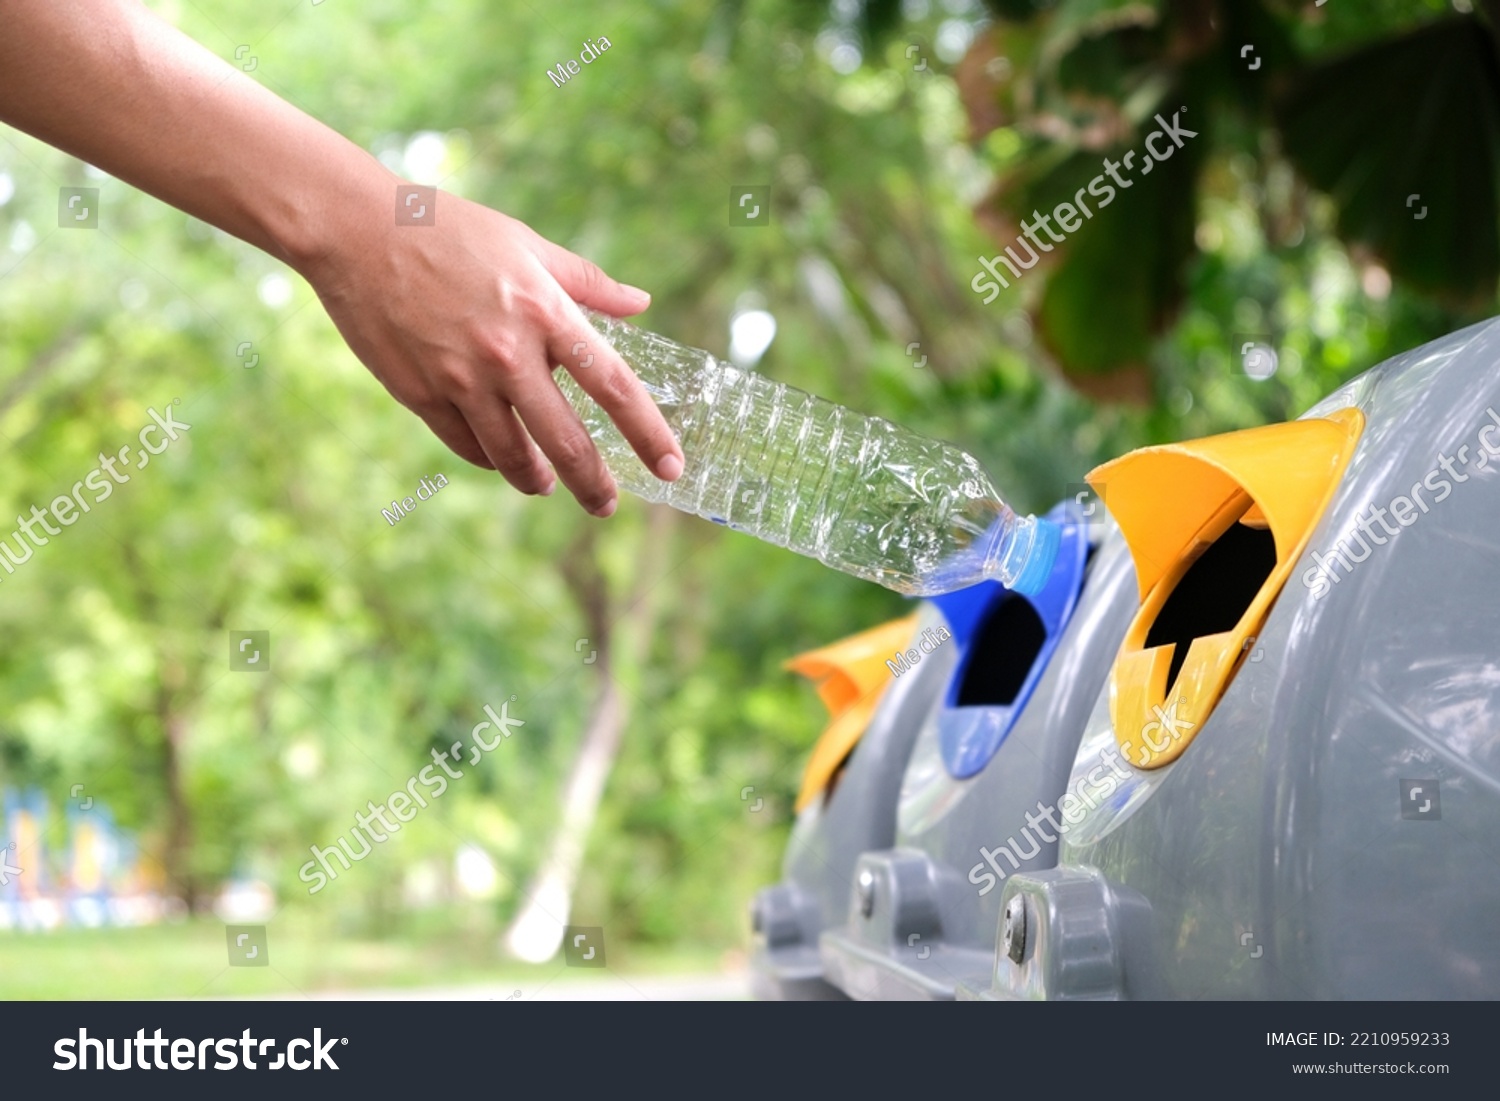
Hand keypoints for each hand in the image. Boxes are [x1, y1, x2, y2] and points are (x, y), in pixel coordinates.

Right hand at [304, 183, 683, 515]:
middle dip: (594, 484)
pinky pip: (467, 445)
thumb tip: (640, 305)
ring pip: (513, 455)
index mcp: (545, 311)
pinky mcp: (420, 393)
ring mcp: (461, 378)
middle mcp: (508, 352)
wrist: (356, 229)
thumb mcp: (527, 244)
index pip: (614, 386)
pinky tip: (500, 459)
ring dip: (537, 480)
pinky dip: (489, 458)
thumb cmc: (449, 229)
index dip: (649, 433)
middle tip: (608, 506)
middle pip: (567, 441)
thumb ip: (587, 283)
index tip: (671, 467)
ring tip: (547, 486)